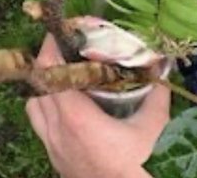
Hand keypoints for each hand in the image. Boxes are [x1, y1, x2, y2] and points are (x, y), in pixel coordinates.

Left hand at [26, 36, 164, 177]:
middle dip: (48, 64)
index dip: (51, 48)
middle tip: (65, 51)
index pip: (49, 72)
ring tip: (63, 79)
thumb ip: (156, 93)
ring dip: (44, 89)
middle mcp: (57, 130)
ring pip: (34, 107)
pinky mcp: (55, 160)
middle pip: (37, 86)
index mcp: (76, 117)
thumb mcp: (153, 127)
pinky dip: (47, 111)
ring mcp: (52, 147)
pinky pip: (40, 127)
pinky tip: (68, 110)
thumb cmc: (139, 167)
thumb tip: (162, 66)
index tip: (59, 33)